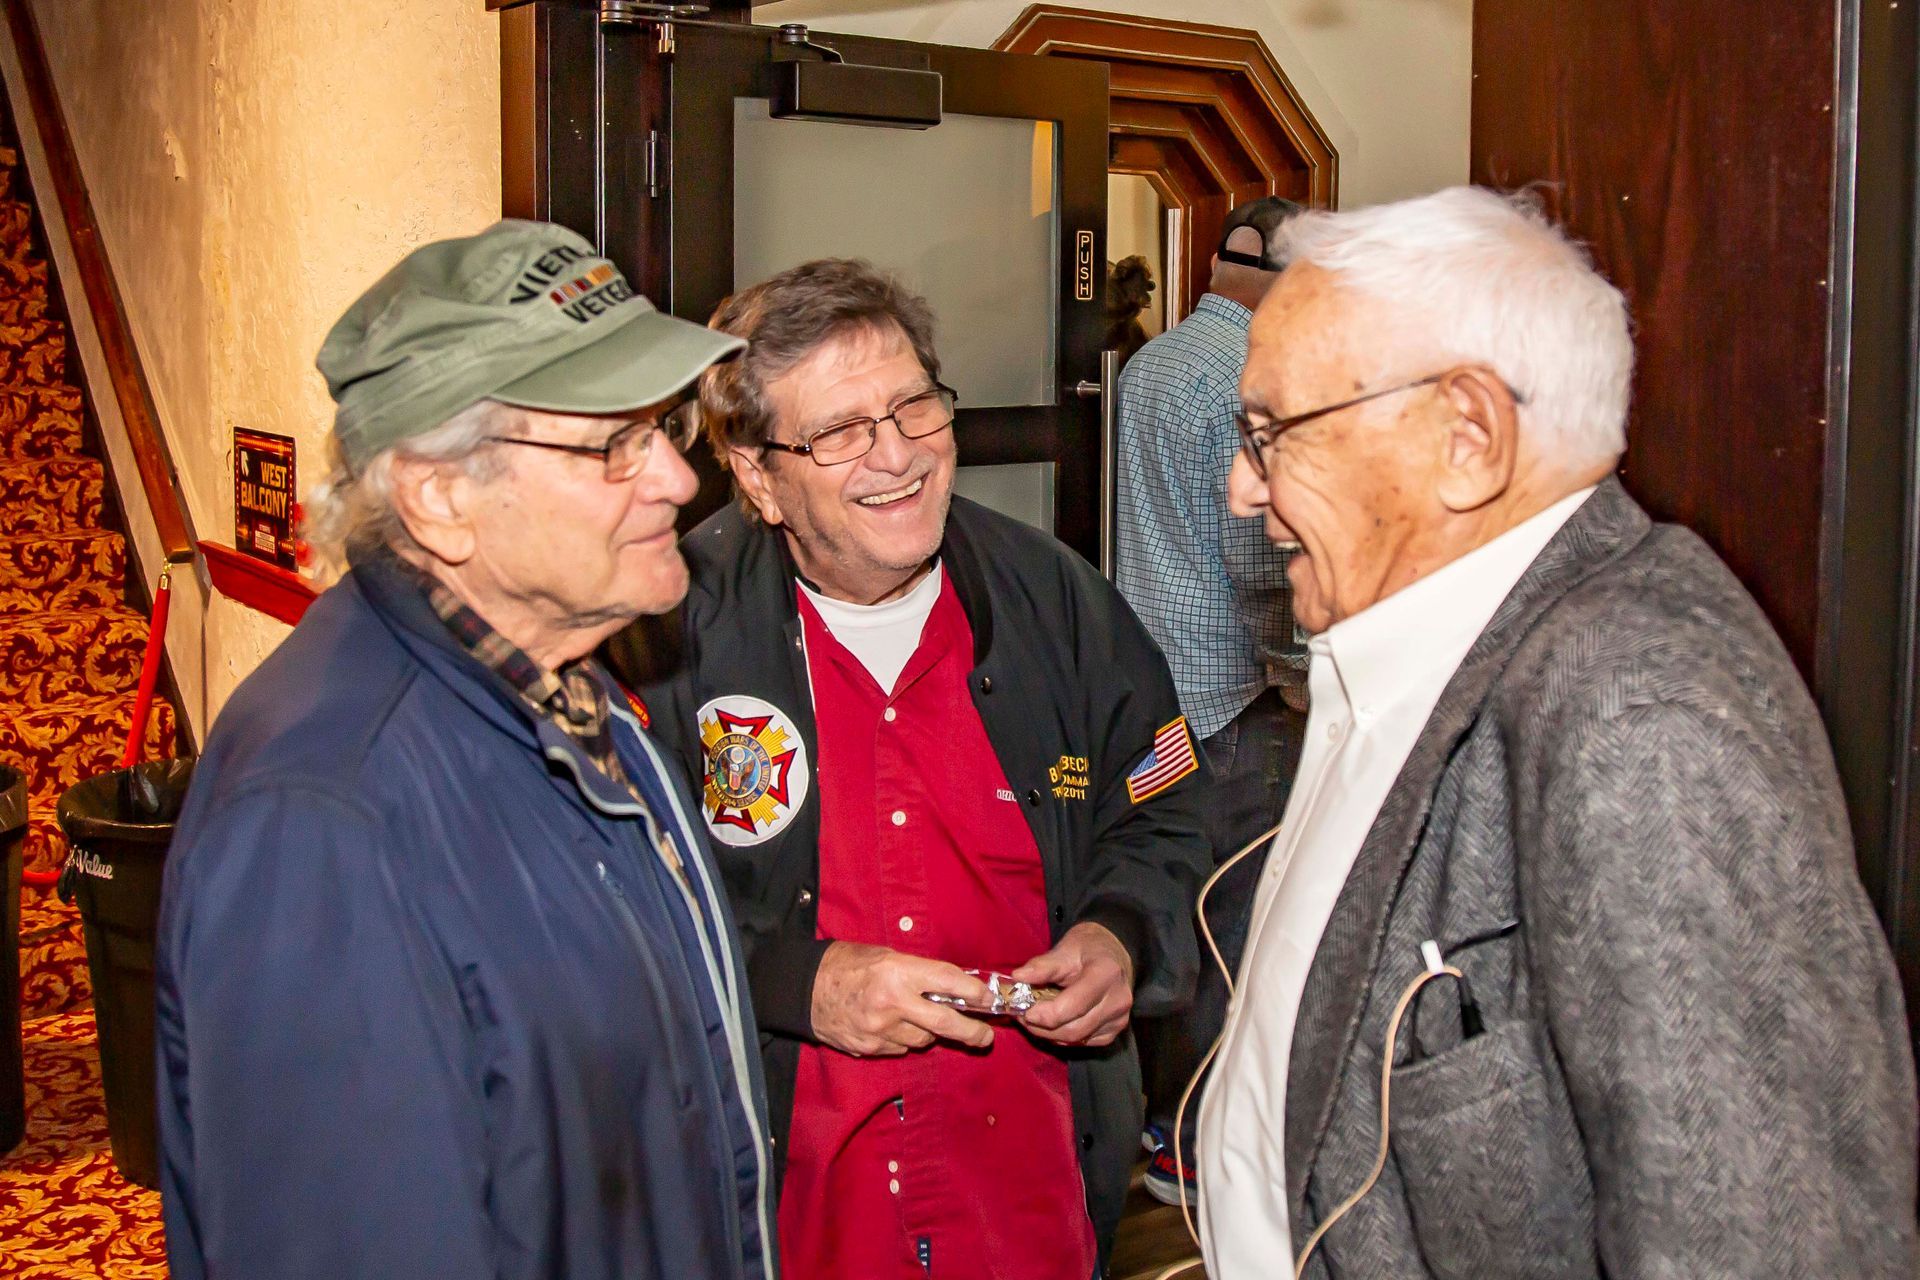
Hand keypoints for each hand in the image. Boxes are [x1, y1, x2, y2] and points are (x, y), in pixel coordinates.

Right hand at [810, 942, 996, 1056]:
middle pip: (946, 1022)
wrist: (803, 989)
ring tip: (914, 1015)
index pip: (948, 982)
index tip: (987, 998)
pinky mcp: (870, 1048)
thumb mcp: (885, 955)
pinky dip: (903, 1038)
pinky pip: (900, 1048)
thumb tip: (952, 988)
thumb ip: (918, 972)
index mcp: (897, 972)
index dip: (973, 992)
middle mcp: (892, 1003)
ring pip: (923, 1038)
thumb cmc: (846, 964)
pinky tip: (890, 1024)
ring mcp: (880, 1030)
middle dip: (971, 1031)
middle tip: (985, 1036)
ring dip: (927, 1029)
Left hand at [1011, 921, 1134, 1046]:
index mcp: (1106, 975)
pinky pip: (1083, 1042)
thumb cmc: (1088, 949)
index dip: (1044, 1014)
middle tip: (1021, 1016)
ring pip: (1076, 1039)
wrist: (1113, 955)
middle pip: (1074, 1029)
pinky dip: (1063, 1036)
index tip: (1023, 1009)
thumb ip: (1042, 966)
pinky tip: (1052, 1023)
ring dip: (1049, 1034)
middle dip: (1042, 1027)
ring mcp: (1119, 1018)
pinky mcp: (1114, 1030)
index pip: (1073, 1006)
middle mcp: (1118, 1000)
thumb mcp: (1064, 949)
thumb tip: (1018, 977)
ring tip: (1033, 1019)